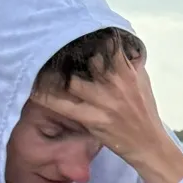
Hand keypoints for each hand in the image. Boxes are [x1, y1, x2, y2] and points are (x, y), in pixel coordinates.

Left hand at [33, 55, 182, 182]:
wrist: (150, 145)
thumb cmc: (145, 113)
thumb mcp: (143, 82)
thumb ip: (130, 63)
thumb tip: (119, 44)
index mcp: (128, 72)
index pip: (106, 46)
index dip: (89, 40)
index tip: (74, 36)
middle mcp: (116, 84)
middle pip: (86, 61)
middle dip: (69, 57)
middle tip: (51, 51)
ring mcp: (104, 102)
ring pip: (72, 81)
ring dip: (56, 76)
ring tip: (41, 69)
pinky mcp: (93, 119)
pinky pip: (64, 106)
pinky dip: (47, 98)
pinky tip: (33, 90)